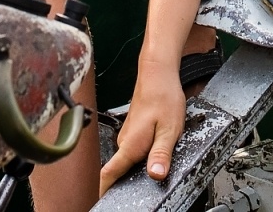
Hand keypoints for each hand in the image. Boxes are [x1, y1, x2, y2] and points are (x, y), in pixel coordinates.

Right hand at [98, 68, 186, 193]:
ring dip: (138, 167)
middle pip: (120, 171)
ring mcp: (127, 136)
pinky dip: (141, 156)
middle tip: (146, 187)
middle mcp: (125, 142)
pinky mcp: (133, 131)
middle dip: (129, 182)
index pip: (109, 173)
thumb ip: (161, 154)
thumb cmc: (163, 97)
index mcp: (130, 145)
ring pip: (128, 160)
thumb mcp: (168, 129)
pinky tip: (155, 150)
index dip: (104, 190)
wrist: (158, 74)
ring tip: (155, 166)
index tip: (103, 202)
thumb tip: (156, 175)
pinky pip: (133, 151)